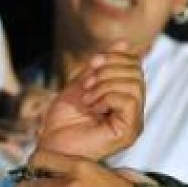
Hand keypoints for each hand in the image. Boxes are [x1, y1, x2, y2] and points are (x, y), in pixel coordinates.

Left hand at [37, 42, 143, 160]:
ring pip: (134, 85)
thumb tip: (125, 43)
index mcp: (125, 98)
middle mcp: (133, 111)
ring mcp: (133, 123)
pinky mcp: (129, 132)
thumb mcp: (83, 83)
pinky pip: (128, 100)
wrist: (50, 144)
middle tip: (87, 83)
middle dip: (108, 70)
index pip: (135, 66)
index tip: (92, 63)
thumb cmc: (64, 120)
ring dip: (105, 84)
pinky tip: (92, 106)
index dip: (115, 57)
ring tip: (87, 97)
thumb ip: (102, 65)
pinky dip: (107, 96)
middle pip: (137, 73)